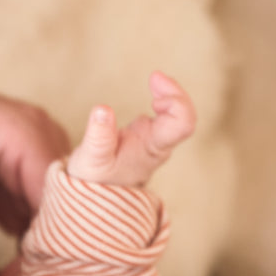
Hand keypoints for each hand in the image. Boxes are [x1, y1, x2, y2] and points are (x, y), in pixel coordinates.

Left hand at [0, 64, 70, 275]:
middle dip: (48, 269)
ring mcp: (32, 167)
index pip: (65, 204)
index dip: (51, 256)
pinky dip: (23, 260)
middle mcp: (42, 146)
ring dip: (37, 268)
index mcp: (24, 134)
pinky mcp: (17, 187)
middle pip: (69, 220)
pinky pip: (34, 230)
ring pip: (55, 230)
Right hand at [65, 72, 195, 188]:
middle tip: (155, 77)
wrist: (95, 198)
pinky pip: (168, 115)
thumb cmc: (94, 180)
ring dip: (169, 93)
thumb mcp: (91, 160)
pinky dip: (163, 98)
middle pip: (184, 116)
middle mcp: (159, 144)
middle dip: (174, 92)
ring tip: (154, 79)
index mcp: (152, 149)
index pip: (183, 125)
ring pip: (178, 115)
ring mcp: (155, 140)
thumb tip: (102, 110)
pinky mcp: (147, 137)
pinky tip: (154, 89)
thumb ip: (98, 137)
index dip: (177, 103)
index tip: (155, 96)